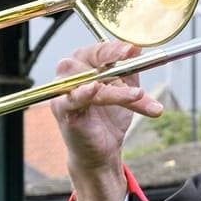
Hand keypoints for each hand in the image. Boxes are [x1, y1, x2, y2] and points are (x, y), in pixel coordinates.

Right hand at [51, 41, 162, 200]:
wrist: (103, 153)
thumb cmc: (110, 119)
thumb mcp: (126, 91)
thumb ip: (130, 71)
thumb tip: (139, 48)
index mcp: (84, 67)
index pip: (96, 49)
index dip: (114, 47)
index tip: (133, 49)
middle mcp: (70, 76)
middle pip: (87, 58)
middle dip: (110, 56)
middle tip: (130, 56)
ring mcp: (64, 92)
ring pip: (87, 80)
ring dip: (114, 88)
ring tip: (137, 95)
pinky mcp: (62, 111)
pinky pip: (72, 98)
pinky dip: (84, 92)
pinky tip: (95, 90)